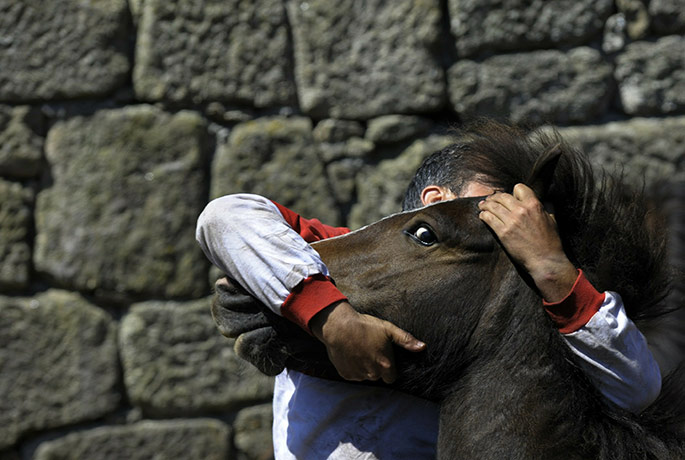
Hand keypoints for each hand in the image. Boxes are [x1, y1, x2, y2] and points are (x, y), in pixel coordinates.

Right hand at [309, 301, 425, 383]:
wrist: (338, 326)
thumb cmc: (365, 326)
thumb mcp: (388, 329)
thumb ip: (406, 340)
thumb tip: (423, 347)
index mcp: (385, 365)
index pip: (391, 378)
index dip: (388, 368)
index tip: (383, 357)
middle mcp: (372, 374)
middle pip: (378, 376)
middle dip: (376, 366)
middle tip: (370, 350)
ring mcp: (358, 375)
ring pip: (365, 375)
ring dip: (364, 367)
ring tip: (359, 350)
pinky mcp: (345, 374)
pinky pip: (353, 374)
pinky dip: (352, 367)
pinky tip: (351, 354)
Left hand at [478, 184, 577, 301]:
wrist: (545, 260)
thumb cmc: (550, 242)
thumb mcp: (552, 220)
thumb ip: (547, 208)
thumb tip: (545, 201)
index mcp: (534, 205)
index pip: (519, 188)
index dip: (514, 192)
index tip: (511, 197)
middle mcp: (521, 210)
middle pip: (502, 196)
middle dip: (495, 197)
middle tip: (491, 199)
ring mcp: (511, 221)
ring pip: (493, 206)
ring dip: (486, 204)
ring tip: (483, 205)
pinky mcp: (503, 233)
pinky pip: (488, 218)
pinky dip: (483, 215)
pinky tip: (482, 216)